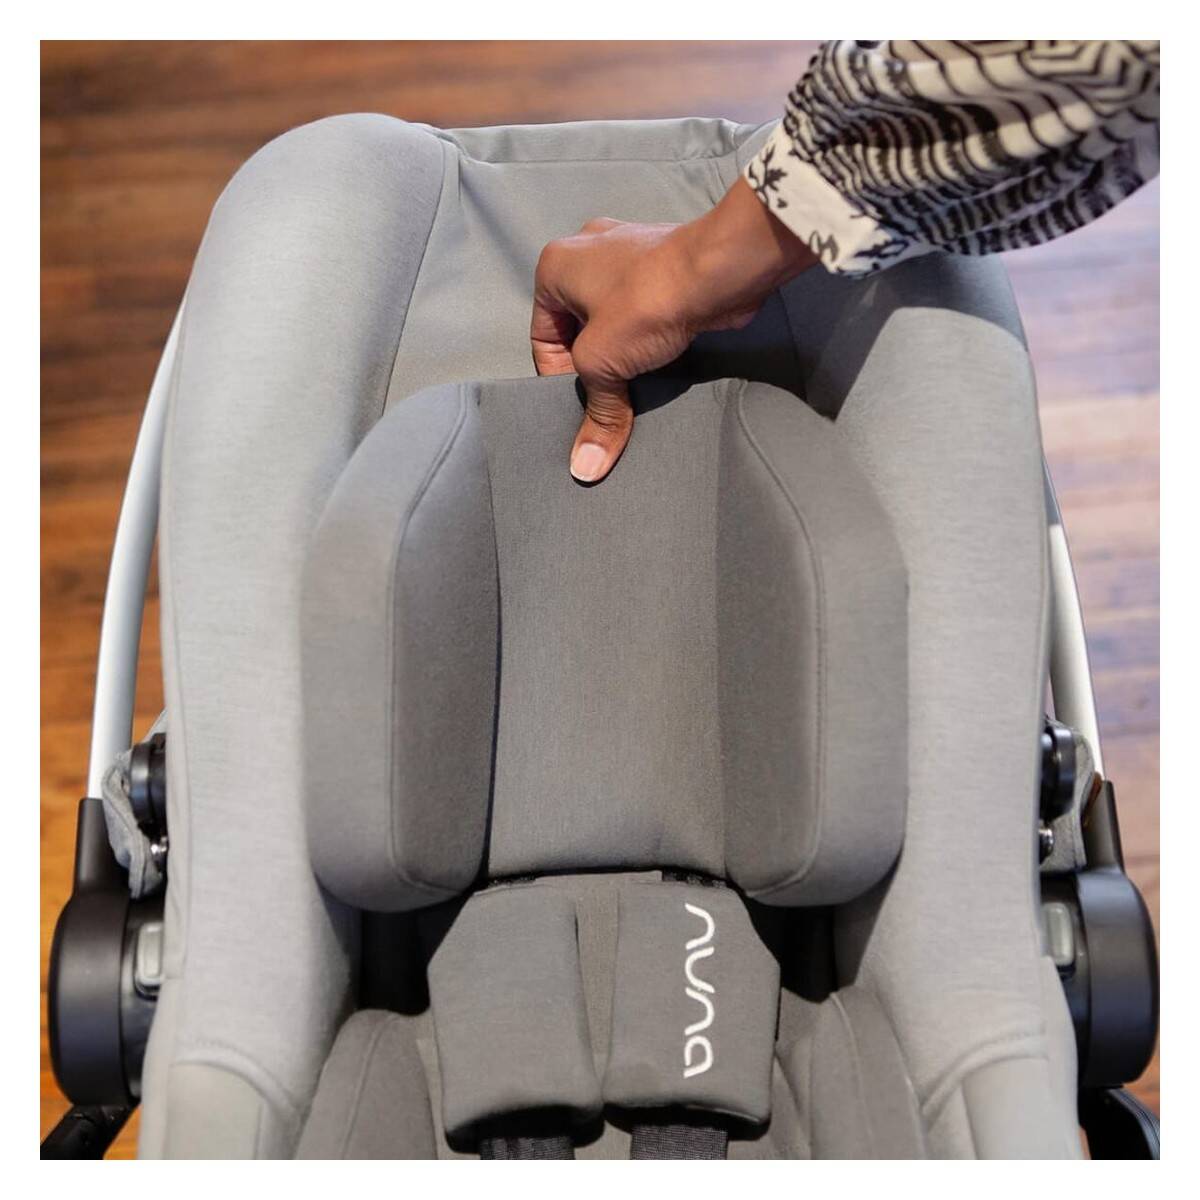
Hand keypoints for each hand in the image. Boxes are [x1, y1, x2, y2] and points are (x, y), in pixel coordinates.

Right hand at [531, 177, 816, 481]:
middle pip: (578, 329)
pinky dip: (648, 339)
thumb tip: (586, 467)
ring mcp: (629, 255)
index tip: (581, 405)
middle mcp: (587, 253)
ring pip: (614, 321)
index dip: (559, 378)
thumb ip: (595, 414)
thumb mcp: (604, 363)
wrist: (720, 270)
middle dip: (593, 368)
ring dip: (622, 354)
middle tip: (607, 399)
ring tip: (636, 384)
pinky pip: (644, 313)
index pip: (543, 338)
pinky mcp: (665, 268)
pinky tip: (660, 363)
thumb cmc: (648, 301)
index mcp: (555, 267)